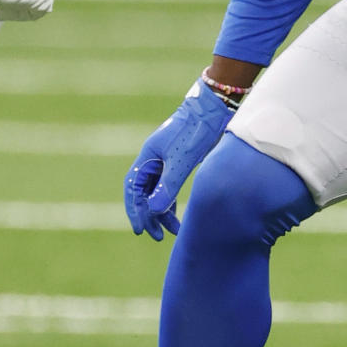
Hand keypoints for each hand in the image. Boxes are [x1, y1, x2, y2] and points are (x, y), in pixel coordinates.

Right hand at [124, 78, 234, 239]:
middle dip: (149, 216)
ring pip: (157, 191)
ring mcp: (166, 160)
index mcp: (148, 156)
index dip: (135, 210)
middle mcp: (154, 159)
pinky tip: (178, 215)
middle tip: (156, 236)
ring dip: (162, 212)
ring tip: (173, 232)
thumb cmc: (196, 132)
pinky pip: (168, 187)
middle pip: (144, 193)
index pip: (133, 189)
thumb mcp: (181, 161)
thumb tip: (153, 211)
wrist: (213, 109)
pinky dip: (171, 201)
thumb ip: (168, 186)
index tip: (140, 229)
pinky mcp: (180, 162)